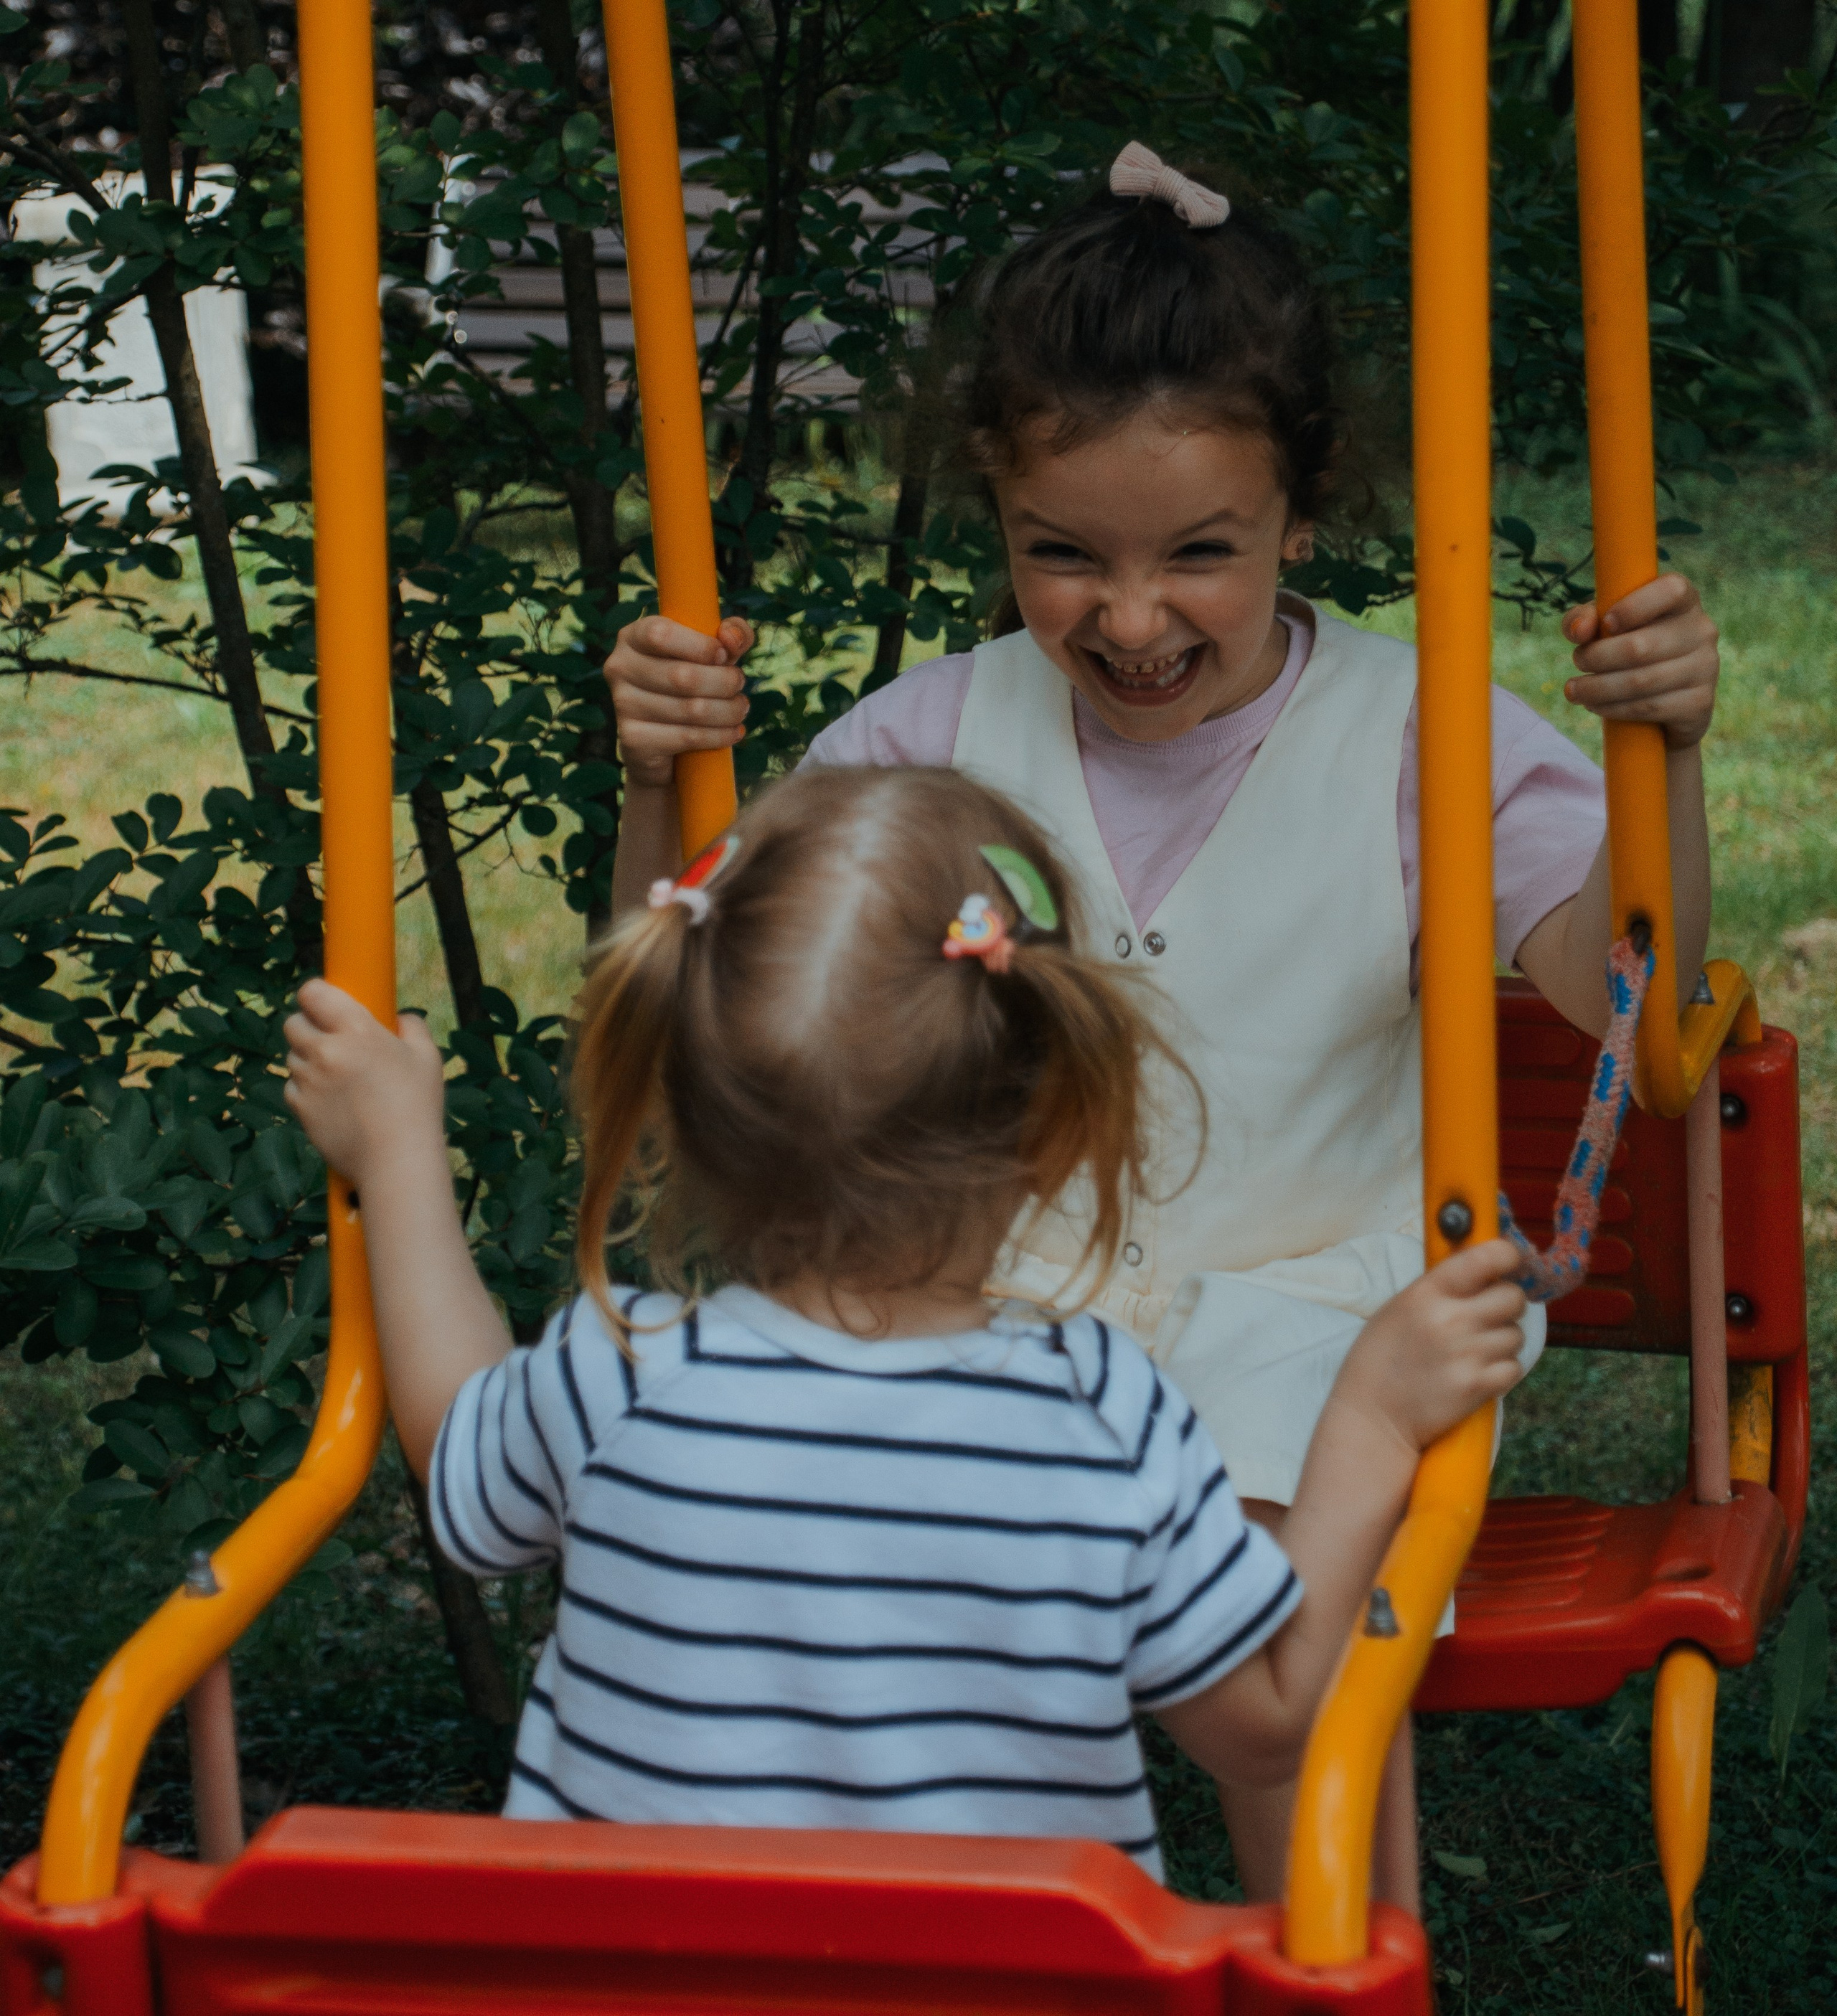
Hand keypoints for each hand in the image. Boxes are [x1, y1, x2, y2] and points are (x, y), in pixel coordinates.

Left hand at [283, 979, 446, 1189]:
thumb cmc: (417, 1106)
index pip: (312, 992)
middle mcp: (325, 1051)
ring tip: (337, 1076)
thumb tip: (400, 1018)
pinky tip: (332, 1100)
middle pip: (293, 1022)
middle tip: (331, 1040)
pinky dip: (307, 1089)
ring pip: (293, 1056)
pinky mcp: (299, 1108)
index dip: (316, 995)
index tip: (326, 1003)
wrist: (396, 1160)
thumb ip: (412, 1027)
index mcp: (356, 1030)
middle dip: (309, 1026)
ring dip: (309, 1059)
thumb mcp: (427, 1057)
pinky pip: (292, 1087)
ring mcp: (308, 1080)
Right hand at [604, 613, 753, 788]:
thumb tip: (730, 638)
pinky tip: (733, 731)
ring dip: (728, 710)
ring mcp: (623, 705)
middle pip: (682, 676)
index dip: (700, 646)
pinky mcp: (635, 739)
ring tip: (740, 708)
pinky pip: (688, 737)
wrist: (660, 740)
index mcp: (633, 637)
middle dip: (724, 682)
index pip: (660, 635)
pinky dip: (720, 735)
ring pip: (691, 709)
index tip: (723, 656)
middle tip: (739, 685)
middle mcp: (620, 667)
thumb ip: (732, 634)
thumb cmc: (690, 682)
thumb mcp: (713, 652)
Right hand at [1335, 1240, 1527, 1456]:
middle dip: (1506, 1304)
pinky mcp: (1478, 1386)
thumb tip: (1483, 1266)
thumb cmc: (1380, 1359)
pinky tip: (1477, 1372)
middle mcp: (1450, 1319)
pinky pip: (1514, 1367)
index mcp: (1426, 1292)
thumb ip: (1440, 1287)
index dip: (1507, 1256)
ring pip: (1516, 1334)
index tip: (1509, 1262)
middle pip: (1513, 1297)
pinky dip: (1502, 1370)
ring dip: (1502, 1341)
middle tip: (1488, 1314)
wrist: (1372, 1416)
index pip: (1487, 1257)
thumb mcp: (1399, 1308)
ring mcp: (1466, 1354)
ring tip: (1472, 1350)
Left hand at [1561, 573, 1718, 749]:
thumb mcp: (1602, 626)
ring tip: (1575, 690)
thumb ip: (1583, 619)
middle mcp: (1701, 630)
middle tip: (1578, 662)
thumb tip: (1579, 631)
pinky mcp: (1700, 702)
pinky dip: (1613, 709)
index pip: (1672, 590)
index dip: (1634, 606)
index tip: (1605, 623)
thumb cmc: (1627, 647)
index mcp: (1684, 601)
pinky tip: (1596, 705)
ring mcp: (1706, 667)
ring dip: (1597, 688)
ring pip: (1641, 682)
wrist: (1662, 699)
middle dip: (1597, 657)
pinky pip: (1649, 708)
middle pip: (1640, 646)